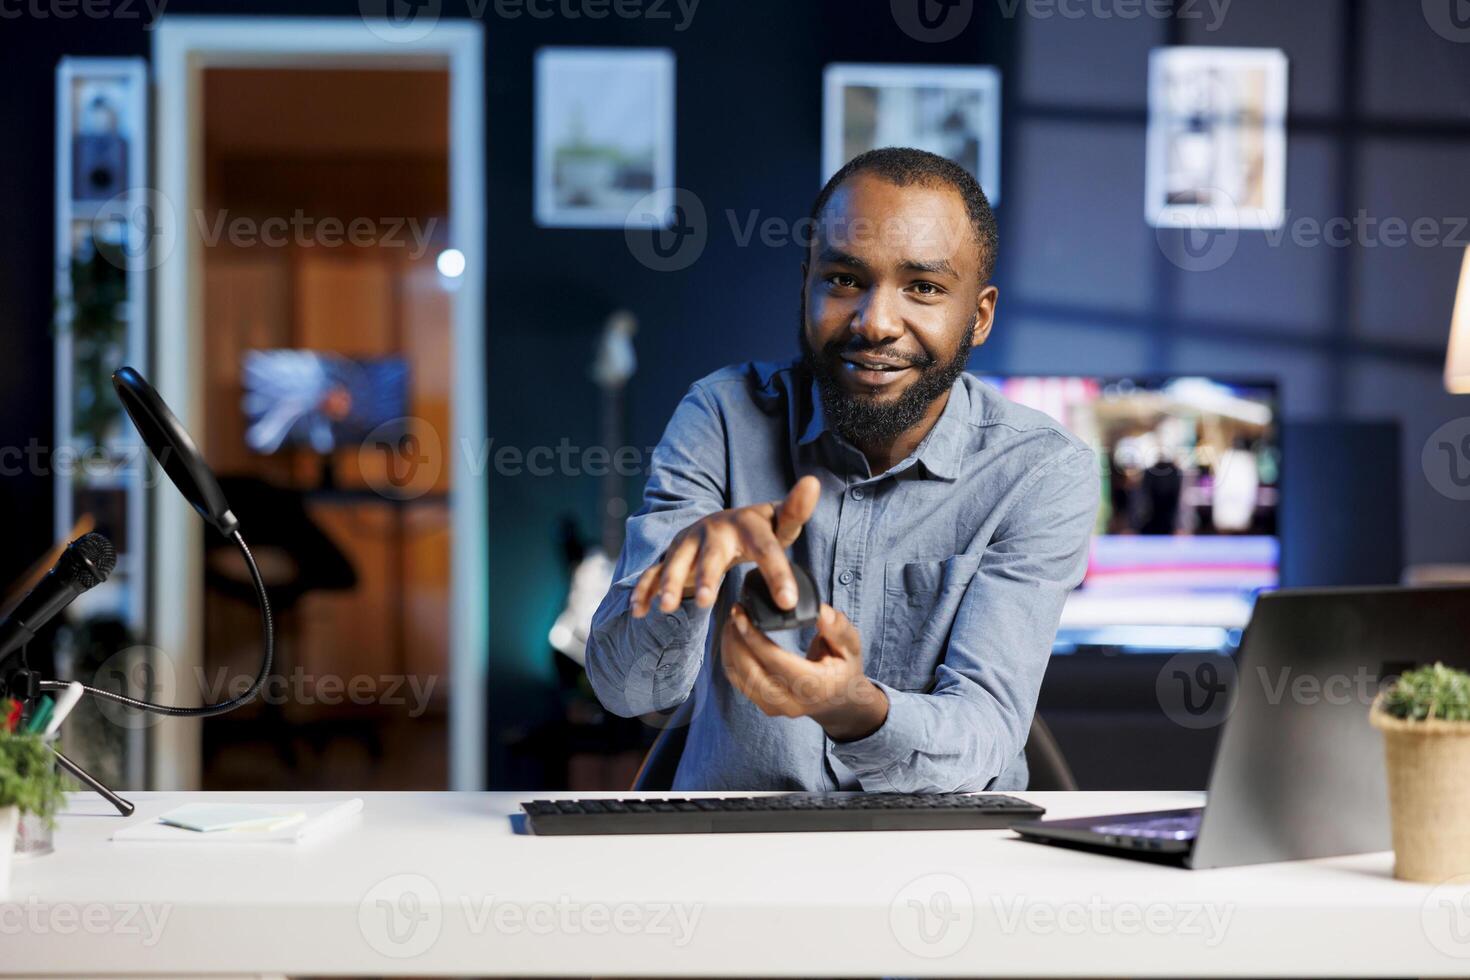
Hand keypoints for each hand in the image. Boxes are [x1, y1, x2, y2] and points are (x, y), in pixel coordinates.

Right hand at [632, 476, 820, 617]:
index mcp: (747, 526)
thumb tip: (813, 482)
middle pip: (711, 555)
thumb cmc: (758, 530)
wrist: (722, 525)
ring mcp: (689, 543)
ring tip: (666, 608)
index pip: (766, 549)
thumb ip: (796, 510)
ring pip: (677, 563)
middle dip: (706, 576)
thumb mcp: (780, 522)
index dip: (776, 574)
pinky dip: (643, 590)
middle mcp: (714, 531)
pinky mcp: (671, 556)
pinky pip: (653, 572)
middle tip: (707, 600)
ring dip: (670, 583)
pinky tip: (638, 610)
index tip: (788, 602)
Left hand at [721, 602, 888, 741]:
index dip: (753, 636)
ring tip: (732, 621)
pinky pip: (738, 682)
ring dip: (730, 647)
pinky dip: (730, 658)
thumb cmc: (844, 667)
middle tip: (735, 611)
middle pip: (750, 671)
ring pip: (739, 677)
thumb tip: (819, 611)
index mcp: (814, 686)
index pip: (775, 661)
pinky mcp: (764, 705)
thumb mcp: (851, 645)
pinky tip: (732, 638)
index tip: (741, 614)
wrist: (840, 700)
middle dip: (736, 639)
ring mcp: (776, 708)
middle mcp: (792, 702)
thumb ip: (837, 628)